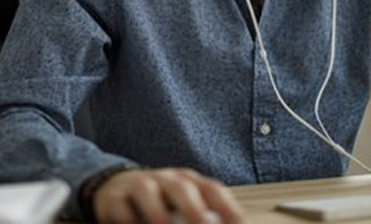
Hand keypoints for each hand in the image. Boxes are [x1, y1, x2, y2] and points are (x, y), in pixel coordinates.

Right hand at [93, 167, 245, 223]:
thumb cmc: (160, 202)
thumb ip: (201, 216)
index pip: (212, 190)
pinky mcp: (114, 197)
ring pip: (148, 191)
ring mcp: (140, 185)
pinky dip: (126, 218)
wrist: (117, 188)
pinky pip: (119, 205)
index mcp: (189, 182)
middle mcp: (167, 180)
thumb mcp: (184, 206)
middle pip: (182, 187)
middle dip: (193, 208)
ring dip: (157, 213)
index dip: (228, 207)